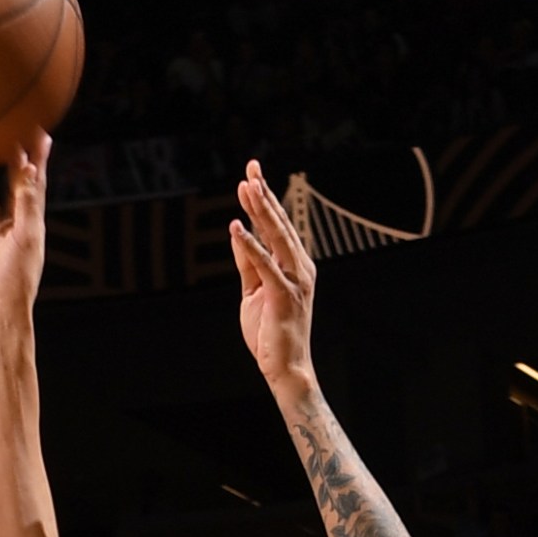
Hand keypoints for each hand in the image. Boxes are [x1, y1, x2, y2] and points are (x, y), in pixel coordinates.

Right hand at [0, 141, 47, 328]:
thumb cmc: (16, 280)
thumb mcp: (27, 236)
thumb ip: (27, 201)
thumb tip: (29, 167)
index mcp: (30, 225)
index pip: (35, 186)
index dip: (38, 160)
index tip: (39, 133)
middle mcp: (10, 227)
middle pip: (11, 186)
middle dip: (10, 161)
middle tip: (5, 131)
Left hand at [230, 159, 315, 392]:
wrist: (286, 369)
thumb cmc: (270, 333)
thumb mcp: (254, 292)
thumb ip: (248, 264)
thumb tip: (238, 235)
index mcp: (294, 266)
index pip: (277, 227)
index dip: (264, 200)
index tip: (251, 176)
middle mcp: (300, 269)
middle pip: (279, 224)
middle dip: (264, 194)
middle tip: (251, 167)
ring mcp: (295, 281)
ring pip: (276, 238)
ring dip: (261, 211)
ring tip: (247, 187)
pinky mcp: (284, 296)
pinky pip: (265, 266)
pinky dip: (250, 246)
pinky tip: (237, 228)